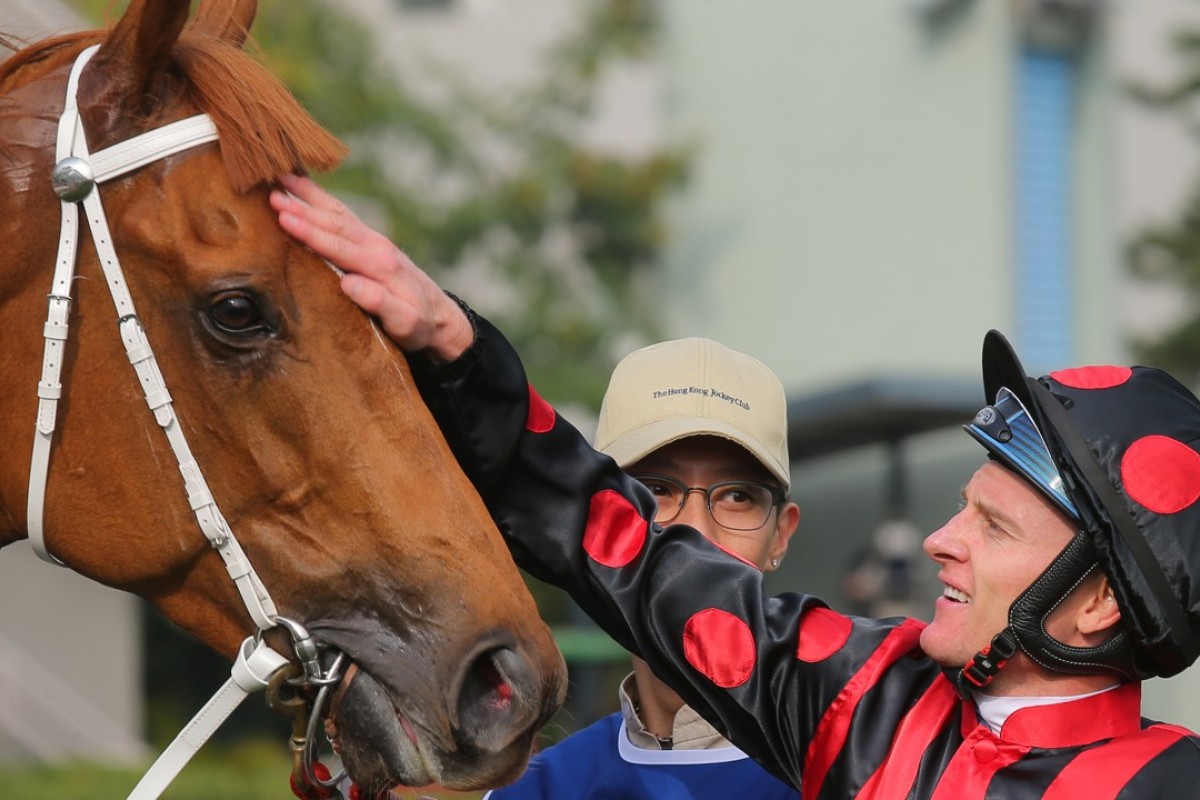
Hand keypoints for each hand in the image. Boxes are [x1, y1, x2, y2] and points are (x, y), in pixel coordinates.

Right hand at [271, 174, 473, 361]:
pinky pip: (342, 215)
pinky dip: (321, 198)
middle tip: (270, 195)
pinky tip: (303, 186)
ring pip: (338, 213)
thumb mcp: (406, 324)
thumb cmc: (420, 326)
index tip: (284, 218)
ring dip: (309, 196)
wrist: (440, 318)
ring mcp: (374, 241)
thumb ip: (381, 304)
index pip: (340, 246)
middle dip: (303, 209)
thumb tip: (350, 284)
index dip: (311, 232)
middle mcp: (377, 247)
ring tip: (280, 177)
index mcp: (382, 266)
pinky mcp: (370, 242)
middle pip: (335, 224)